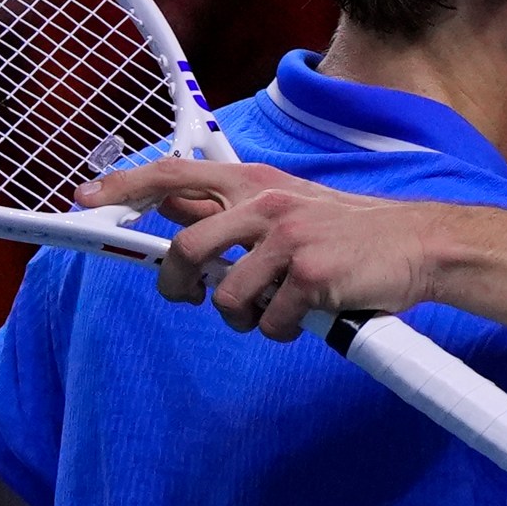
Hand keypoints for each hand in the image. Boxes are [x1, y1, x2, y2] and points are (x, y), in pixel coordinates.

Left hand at [81, 160, 438, 339]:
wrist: (418, 246)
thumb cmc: (348, 232)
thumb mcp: (286, 205)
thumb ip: (233, 211)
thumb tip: (172, 213)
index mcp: (256, 180)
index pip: (176, 173)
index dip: (126, 186)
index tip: (88, 198)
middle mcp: (267, 202)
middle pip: (187, 248)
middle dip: (177, 284)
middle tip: (189, 297)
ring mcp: (290, 238)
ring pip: (227, 296)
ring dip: (243, 317)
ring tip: (272, 310)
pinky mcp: (312, 276)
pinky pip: (269, 323)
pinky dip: (281, 332)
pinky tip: (307, 317)